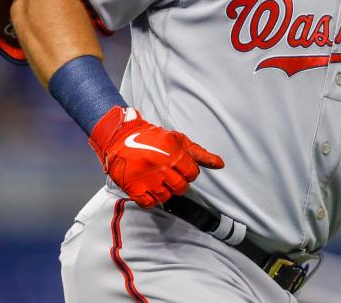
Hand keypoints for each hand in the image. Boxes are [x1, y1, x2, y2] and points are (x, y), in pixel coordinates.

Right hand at [89, 106, 224, 207]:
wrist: (120, 137)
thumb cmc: (151, 137)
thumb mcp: (177, 140)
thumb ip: (199, 153)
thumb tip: (220, 164)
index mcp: (173, 154)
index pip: (193, 174)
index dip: (188, 171)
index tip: (179, 166)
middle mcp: (161, 168)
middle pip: (181, 188)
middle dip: (178, 181)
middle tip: (168, 173)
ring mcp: (147, 179)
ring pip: (166, 197)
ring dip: (164, 190)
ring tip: (157, 178)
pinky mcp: (134, 188)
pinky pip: (150, 203)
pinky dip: (150, 198)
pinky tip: (148, 186)